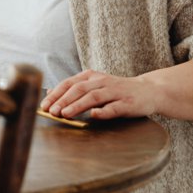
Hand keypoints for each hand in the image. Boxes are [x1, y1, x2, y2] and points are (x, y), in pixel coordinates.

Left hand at [40, 70, 157, 120]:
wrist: (149, 90)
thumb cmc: (117, 91)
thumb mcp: (95, 86)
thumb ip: (75, 89)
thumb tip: (50, 93)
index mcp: (92, 76)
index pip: (69, 83)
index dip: (55, 94)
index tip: (43, 106)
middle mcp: (102, 81)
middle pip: (79, 89)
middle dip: (63, 100)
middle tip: (51, 112)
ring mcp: (115, 91)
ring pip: (93, 97)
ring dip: (77, 105)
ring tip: (65, 115)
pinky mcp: (128, 103)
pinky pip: (114, 107)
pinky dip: (103, 111)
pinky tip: (93, 116)